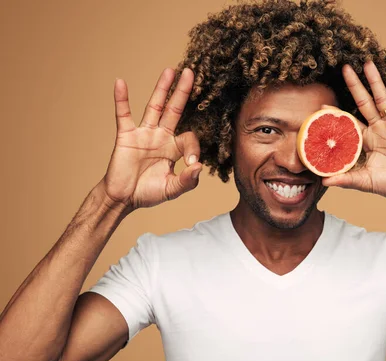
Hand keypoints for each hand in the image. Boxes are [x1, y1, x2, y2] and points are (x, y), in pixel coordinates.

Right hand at [101, 68, 201, 211]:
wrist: (123, 199)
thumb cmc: (148, 193)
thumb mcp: (172, 190)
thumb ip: (187, 181)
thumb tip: (199, 166)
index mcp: (174, 148)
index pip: (189, 138)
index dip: (193, 149)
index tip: (191, 164)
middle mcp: (161, 136)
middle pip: (175, 109)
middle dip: (183, 92)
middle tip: (192, 73)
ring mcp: (144, 133)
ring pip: (154, 106)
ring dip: (162, 88)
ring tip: (170, 71)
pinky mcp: (126, 136)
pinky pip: (123, 114)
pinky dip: (121, 99)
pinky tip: (121, 82)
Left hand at [321, 61, 385, 200]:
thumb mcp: (365, 181)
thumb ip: (346, 179)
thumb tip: (323, 181)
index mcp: (367, 140)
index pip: (349, 122)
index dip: (337, 114)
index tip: (322, 105)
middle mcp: (379, 129)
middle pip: (364, 102)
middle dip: (355, 86)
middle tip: (345, 68)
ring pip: (383, 99)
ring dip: (376, 82)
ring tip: (368, 64)